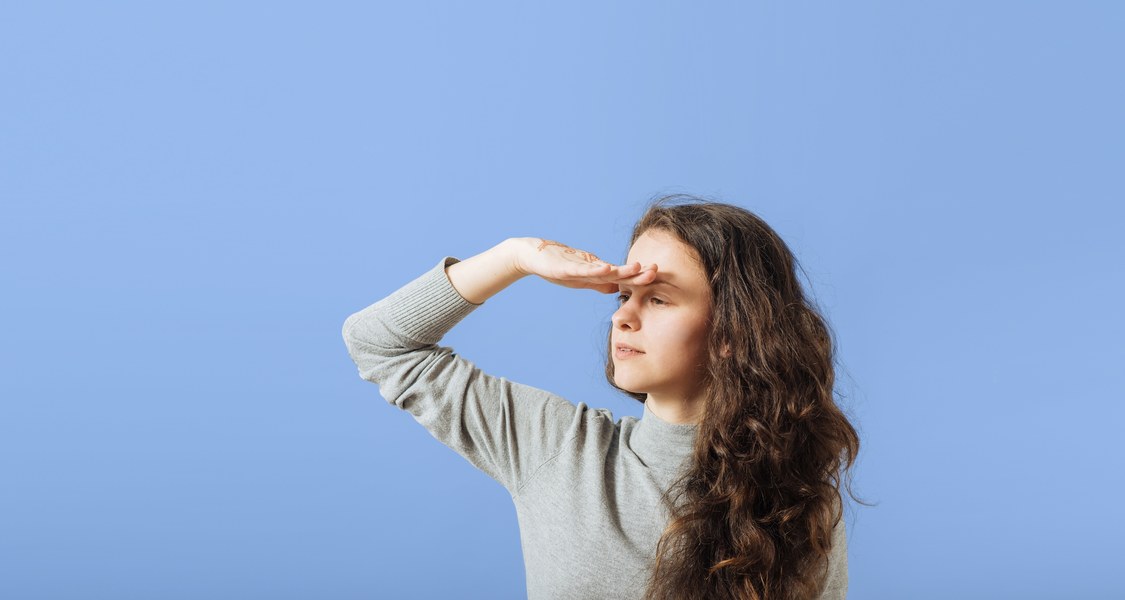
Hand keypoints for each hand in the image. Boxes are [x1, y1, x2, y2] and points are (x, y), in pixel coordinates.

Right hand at [510, 237, 657, 293]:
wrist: (532, 255)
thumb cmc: (557, 266)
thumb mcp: (581, 279)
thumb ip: (598, 283)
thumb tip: (617, 289)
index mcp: (597, 272)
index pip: (622, 277)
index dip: (639, 278)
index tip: (658, 277)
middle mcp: (592, 267)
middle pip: (619, 272)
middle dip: (637, 272)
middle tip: (656, 270)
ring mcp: (579, 266)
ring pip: (604, 269)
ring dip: (621, 269)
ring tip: (637, 267)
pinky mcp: (566, 267)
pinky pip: (582, 269)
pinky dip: (595, 269)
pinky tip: (606, 269)